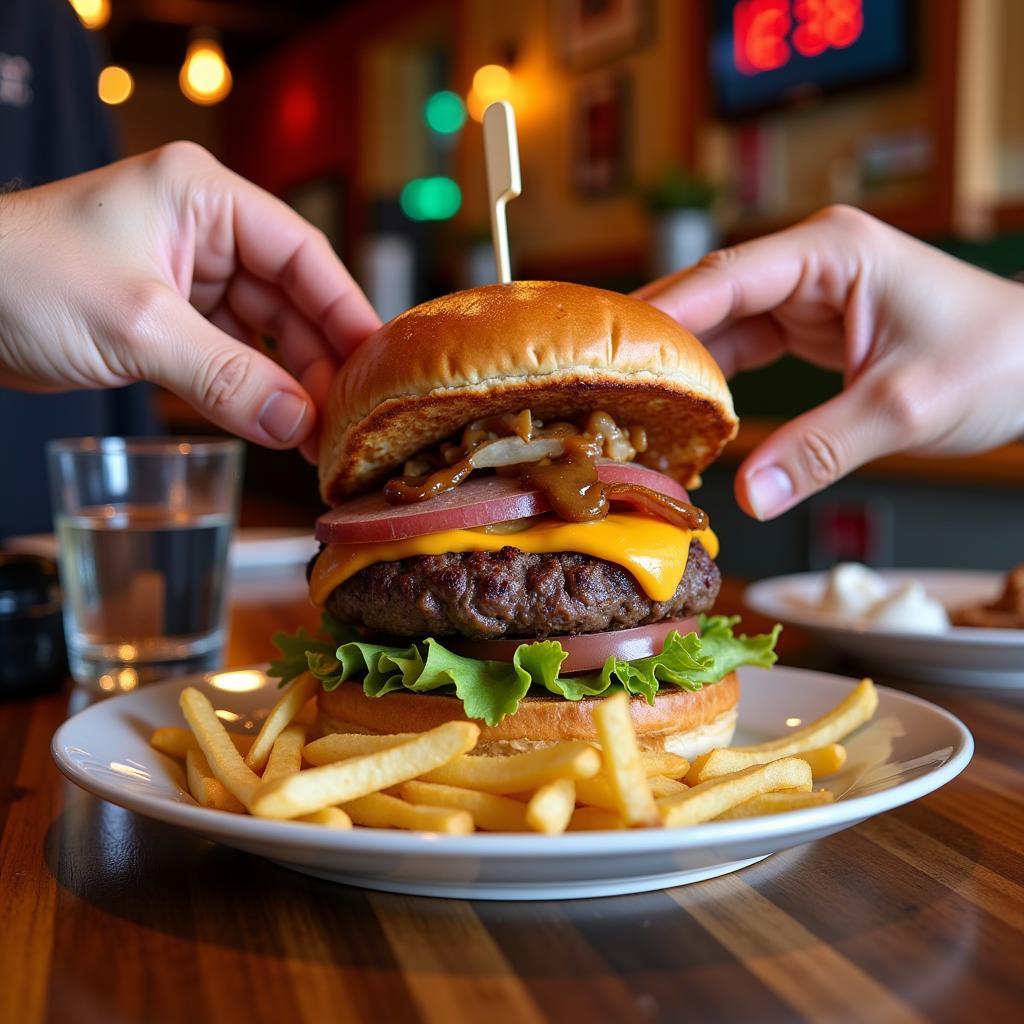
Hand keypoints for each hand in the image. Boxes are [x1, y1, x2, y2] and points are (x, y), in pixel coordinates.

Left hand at [0, 142, 380, 461]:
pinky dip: (248, 392)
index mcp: (203, 198)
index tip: (377, 366)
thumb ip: (225, 378)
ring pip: (262, 335)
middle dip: (317, 361)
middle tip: (345, 420)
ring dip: (286, 384)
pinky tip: (274, 426)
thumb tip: (296, 425)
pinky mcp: (167, 319)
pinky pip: (227, 358)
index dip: (346, 310)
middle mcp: (203, 233)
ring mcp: (186, 278)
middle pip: (290, 300)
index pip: (302, 253)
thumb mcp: (137, 327)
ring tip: (315, 436)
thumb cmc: (18, 277)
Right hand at [635, 205, 1023, 519]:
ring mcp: (806, 294)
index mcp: (830, 251)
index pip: (723, 278)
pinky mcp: (809, 327)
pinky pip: (743, 352)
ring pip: (718, 328)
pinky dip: (712, 385)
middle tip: (597, 385)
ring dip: (679, 368)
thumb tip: (750, 495)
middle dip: (656, 343)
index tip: (607, 353)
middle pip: (708, 298)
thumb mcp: (904, 408)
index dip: (660, 316)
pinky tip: (682, 415)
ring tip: (627, 406)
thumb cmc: (997, 361)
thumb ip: (821, 449)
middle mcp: (809, 263)